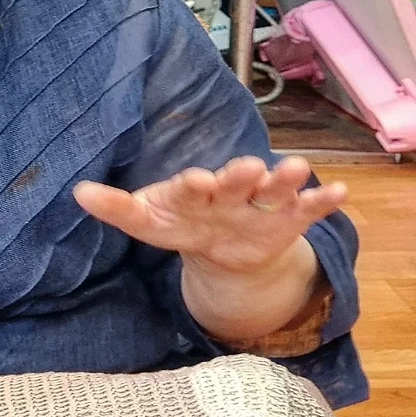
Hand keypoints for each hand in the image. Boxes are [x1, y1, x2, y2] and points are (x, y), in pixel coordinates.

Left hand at [73, 155, 345, 275]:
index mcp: (192, 191)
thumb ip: (117, 208)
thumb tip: (76, 193)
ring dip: (285, 178)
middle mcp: (229, 190)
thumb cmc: (180, 223)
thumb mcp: (148, 221)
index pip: (190, 187)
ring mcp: (261, 202)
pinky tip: (339, 193)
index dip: (192, 184)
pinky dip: (323, 201)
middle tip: (245, 168)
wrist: (223, 248)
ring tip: (295, 169)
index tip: (195, 180)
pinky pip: (309, 208)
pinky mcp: (289, 217)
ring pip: (274, 187)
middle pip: (235, 181)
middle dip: (240, 174)